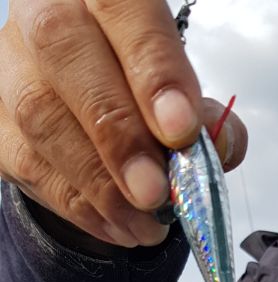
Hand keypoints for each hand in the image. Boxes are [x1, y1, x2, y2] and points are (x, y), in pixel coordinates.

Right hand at [0, 0, 246, 248]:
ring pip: (41, 117)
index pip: (121, 10)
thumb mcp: (182, 94)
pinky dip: (81, 207)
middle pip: (65, 54)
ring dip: (101, 185)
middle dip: (118, 134)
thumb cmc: (140, 94)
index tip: (182, 130)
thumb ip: (205, 117)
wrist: (83, 115)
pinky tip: (119, 227)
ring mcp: (10, 68)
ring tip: (147, 225)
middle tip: (156, 192)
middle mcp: (43, 14)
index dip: (153, 70)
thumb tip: (220, 147)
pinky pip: (30, 166)